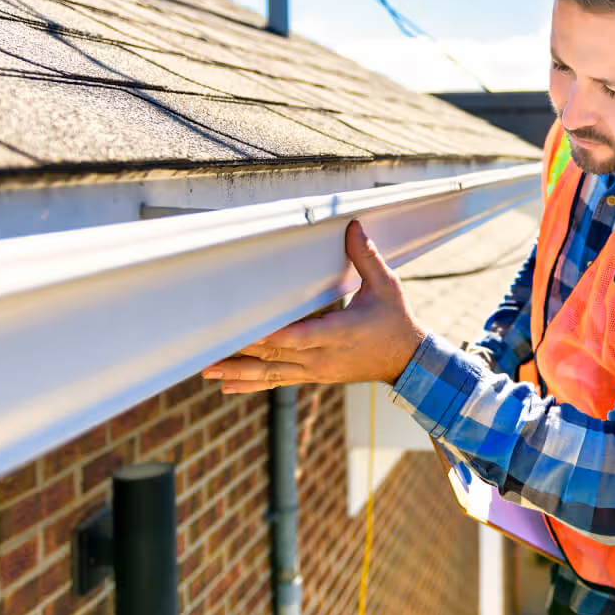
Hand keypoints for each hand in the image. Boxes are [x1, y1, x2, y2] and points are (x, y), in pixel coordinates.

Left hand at [202, 220, 425, 392]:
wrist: (407, 362)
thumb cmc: (396, 321)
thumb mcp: (387, 286)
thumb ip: (366, 257)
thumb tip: (352, 226)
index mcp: (341, 333)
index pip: (301, 336)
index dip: (274, 335)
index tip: (247, 333)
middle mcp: (324, 356)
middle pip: (277, 354)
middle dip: (242, 351)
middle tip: (209, 348)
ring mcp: (317, 370)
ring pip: (272, 372)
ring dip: (239, 372)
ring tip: (208, 370)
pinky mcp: (314, 376)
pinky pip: (279, 381)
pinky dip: (252, 385)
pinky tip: (227, 387)